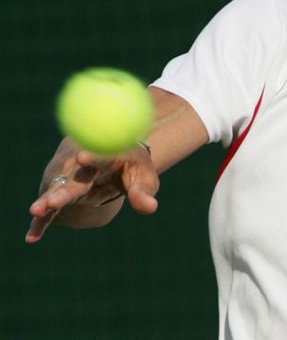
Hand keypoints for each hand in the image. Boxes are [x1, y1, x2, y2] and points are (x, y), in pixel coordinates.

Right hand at [26, 138, 159, 243]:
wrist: (109, 153)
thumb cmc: (130, 166)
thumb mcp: (143, 177)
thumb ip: (143, 191)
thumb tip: (150, 207)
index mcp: (106, 156)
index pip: (99, 156)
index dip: (91, 157)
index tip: (82, 156)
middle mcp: (81, 165)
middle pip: (71, 177)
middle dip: (63, 188)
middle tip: (55, 199)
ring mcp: (67, 178)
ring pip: (55, 189)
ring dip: (46, 200)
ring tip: (36, 211)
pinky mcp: (59, 191)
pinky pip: (50, 207)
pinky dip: (42, 221)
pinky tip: (33, 236)